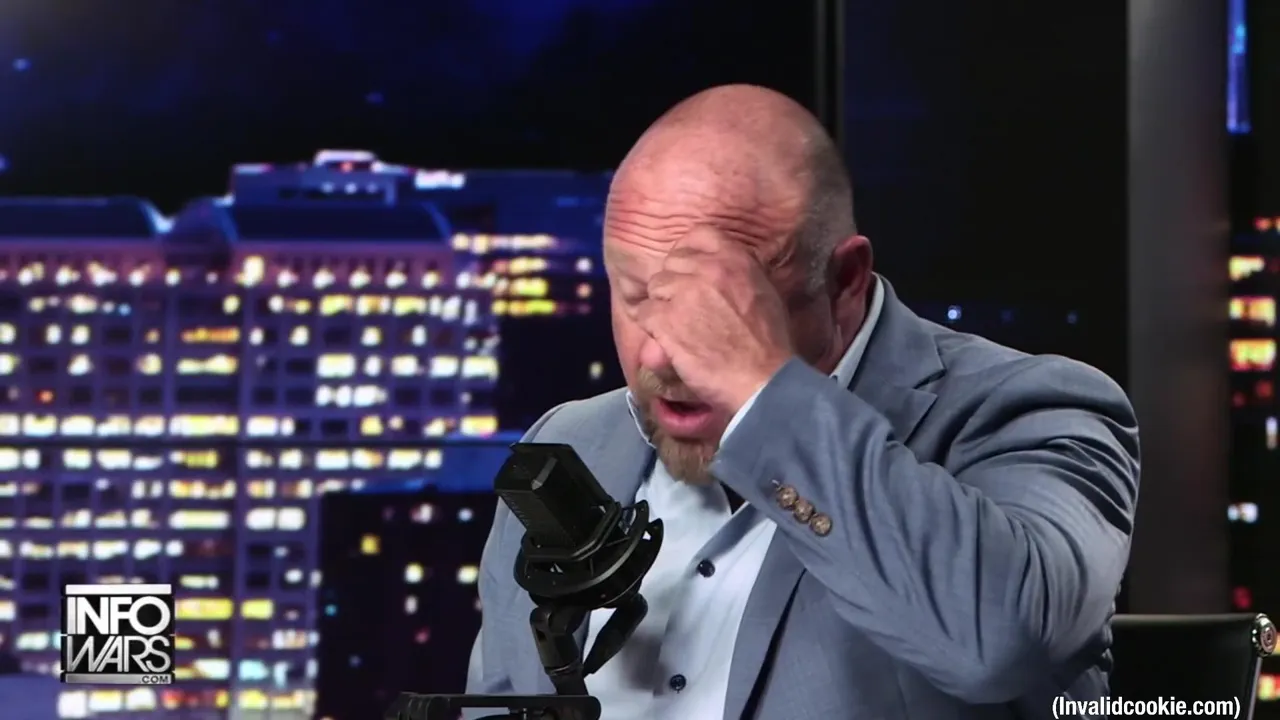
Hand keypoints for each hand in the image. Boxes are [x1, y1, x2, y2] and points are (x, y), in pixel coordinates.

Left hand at [636, 227, 794, 413]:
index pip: (698, 235)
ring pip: (655, 287)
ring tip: (675, 328)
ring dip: (661, 306)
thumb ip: (738, 275)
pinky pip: (643, 313)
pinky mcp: (666, 320)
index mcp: (736, 258)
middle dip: (674, 284)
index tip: (688, 273)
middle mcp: (708, 269)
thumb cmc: (769, 344)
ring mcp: (685, 293)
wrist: (762, 380)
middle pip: (671, 263)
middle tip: (682, 309)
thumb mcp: (764, 293)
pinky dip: (651, 328)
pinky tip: (665, 341)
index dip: (688, 254)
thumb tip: (720, 270)